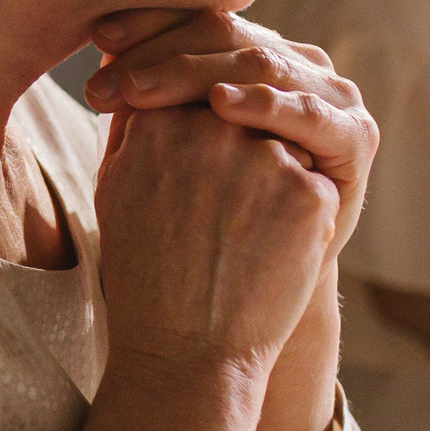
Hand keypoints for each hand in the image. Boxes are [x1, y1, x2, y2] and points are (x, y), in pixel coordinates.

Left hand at [82, 9, 378, 251]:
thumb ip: (146, 99)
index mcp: (251, 56)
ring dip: (199, 73)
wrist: (246, 300)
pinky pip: (308, 113)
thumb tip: (102, 48)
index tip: (98, 41)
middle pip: (228, 37)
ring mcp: (331, 98)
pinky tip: (222, 105)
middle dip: (162, 55)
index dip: (148, 25)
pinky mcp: (354, 138)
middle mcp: (296, 65)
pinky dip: (265, 104)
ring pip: (264, 65)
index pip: (199, 21)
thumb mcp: (165, 151)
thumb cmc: (194, 221)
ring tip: (145, 91)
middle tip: (111, 84)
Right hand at [94, 102, 338, 375]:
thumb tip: (142, 77)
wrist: (185, 353)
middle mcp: (211, 127)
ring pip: (284, 137)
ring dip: (271, 169)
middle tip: (221, 201)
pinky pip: (314, 176)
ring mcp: (265, 157)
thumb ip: (135, 122)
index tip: (197, 165)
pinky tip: (269, 249)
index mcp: (157, 120)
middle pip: (242, 105)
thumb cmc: (145, 272)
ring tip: (241, 228)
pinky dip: (298, 208)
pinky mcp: (309, 192)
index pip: (195, 87)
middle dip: (239, 140)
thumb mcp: (115, 186)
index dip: (201, 122)